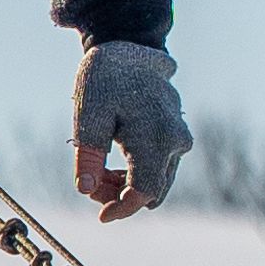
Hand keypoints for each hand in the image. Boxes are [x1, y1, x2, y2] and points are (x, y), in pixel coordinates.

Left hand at [73, 37, 189, 214]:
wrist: (127, 49)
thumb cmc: (104, 79)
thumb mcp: (88, 115)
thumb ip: (88, 155)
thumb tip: (85, 190)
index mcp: (157, 136)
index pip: (144, 191)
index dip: (122, 208)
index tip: (100, 216)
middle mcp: (176, 140)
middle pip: (151, 190)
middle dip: (119, 195)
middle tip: (90, 180)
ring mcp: (179, 139)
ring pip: (156, 182)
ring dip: (126, 185)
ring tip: (97, 167)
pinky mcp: (175, 138)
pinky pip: (158, 168)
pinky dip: (135, 173)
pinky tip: (112, 161)